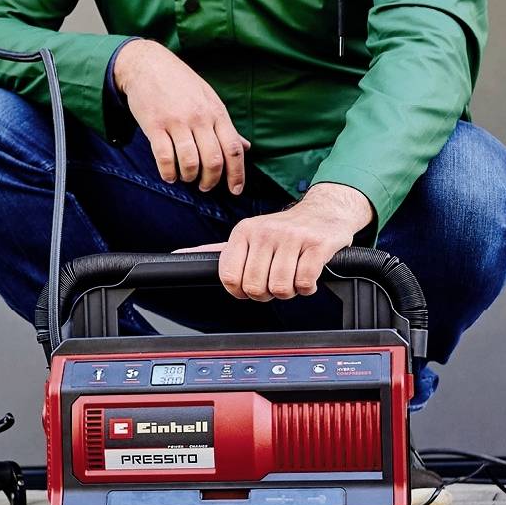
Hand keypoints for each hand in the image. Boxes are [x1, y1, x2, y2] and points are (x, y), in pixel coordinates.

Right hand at [114, 39, 250, 193]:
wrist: (148, 64)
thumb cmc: (181, 83)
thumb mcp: (209, 99)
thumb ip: (225, 126)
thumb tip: (246, 147)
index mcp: (216, 112)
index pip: (233, 149)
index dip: (237, 174)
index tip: (235, 190)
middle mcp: (199, 118)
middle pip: (213, 160)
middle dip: (211, 181)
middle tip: (205, 186)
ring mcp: (176, 121)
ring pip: (190, 162)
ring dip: (189, 177)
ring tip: (187, 178)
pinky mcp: (154, 125)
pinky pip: (164, 157)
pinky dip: (168, 172)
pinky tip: (169, 174)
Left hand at [172, 183, 373, 300]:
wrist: (326, 210)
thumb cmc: (284, 230)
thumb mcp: (249, 234)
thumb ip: (219, 250)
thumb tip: (180, 255)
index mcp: (244, 231)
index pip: (229, 277)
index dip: (241, 291)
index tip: (251, 286)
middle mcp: (265, 231)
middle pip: (255, 287)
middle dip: (267, 293)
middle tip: (275, 280)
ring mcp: (291, 237)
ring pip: (280, 288)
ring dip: (289, 291)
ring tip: (292, 276)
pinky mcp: (316, 244)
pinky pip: (305, 282)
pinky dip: (307, 287)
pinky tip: (307, 275)